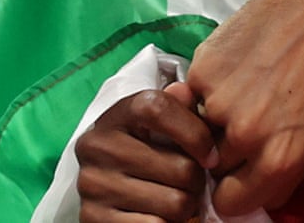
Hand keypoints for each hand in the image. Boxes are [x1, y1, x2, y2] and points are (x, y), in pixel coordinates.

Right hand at [75, 82, 215, 221]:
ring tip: (177, 198)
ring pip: (175, 203)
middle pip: (181, 168)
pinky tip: (160, 215)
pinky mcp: (93, 218)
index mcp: (118, 113)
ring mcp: (93, 184)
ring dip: (186, 206)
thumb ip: (180, 106)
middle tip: (193, 182)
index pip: (160, 109)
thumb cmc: (147, 147)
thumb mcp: (161, 122)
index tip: (211, 156)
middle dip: (197, 180)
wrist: (107, 185)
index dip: (196, 133)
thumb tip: (188, 94)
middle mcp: (99, 146)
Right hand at [188, 0, 303, 215]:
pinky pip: (194, 93)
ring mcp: (219, 103)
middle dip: (225, 150)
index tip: (238, 173)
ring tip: (247, 85)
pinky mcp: (203, 71)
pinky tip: (239, 64)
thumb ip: (282, 167)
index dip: (233, 188)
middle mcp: (245, 137)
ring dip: (214, 115)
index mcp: (280, 159)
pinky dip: (210, 84)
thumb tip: (251, 189)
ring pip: (200, 129)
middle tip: (248, 117)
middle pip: (213, 167)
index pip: (229, 203)